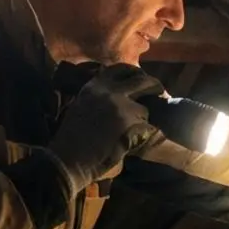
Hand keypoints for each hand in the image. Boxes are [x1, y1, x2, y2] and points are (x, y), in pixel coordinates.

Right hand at [49, 63, 164, 196]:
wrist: (69, 159)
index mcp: (95, 85)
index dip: (135, 73)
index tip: (141, 77)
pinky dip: (142, 137)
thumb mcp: (82, 105)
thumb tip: (119, 92)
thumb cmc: (71, 138)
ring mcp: (123, 108)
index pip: (121, 69)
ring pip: (144, 110)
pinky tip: (129, 145)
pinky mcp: (132, 126)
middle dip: (154, 86)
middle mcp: (110, 92)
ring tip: (126, 134)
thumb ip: (100, 95)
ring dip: (140, 121)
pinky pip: (146, 129)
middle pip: (142, 81)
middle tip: (159, 92)